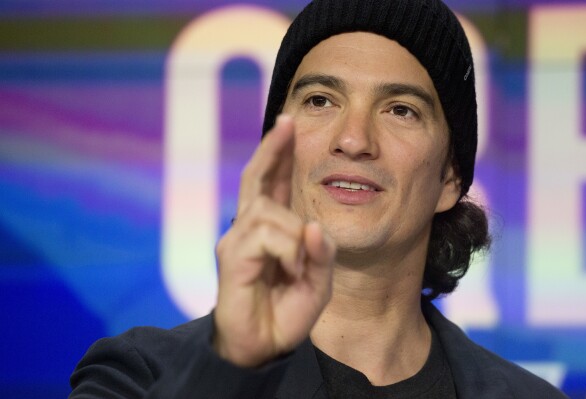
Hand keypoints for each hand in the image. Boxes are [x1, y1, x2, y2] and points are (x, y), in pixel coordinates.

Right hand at [213, 115, 335, 367]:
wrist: (262, 348)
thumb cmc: (287, 313)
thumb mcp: (318, 282)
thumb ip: (321, 253)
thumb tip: (312, 225)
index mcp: (270, 231)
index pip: (273, 184)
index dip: (279, 155)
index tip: (287, 124)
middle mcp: (248, 230)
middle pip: (256, 179)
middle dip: (272, 150)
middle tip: (286, 123)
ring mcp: (236, 241)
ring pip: (268, 210)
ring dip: (292, 236)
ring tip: (298, 268)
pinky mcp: (231, 257)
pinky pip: (264, 234)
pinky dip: (286, 250)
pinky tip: (290, 270)